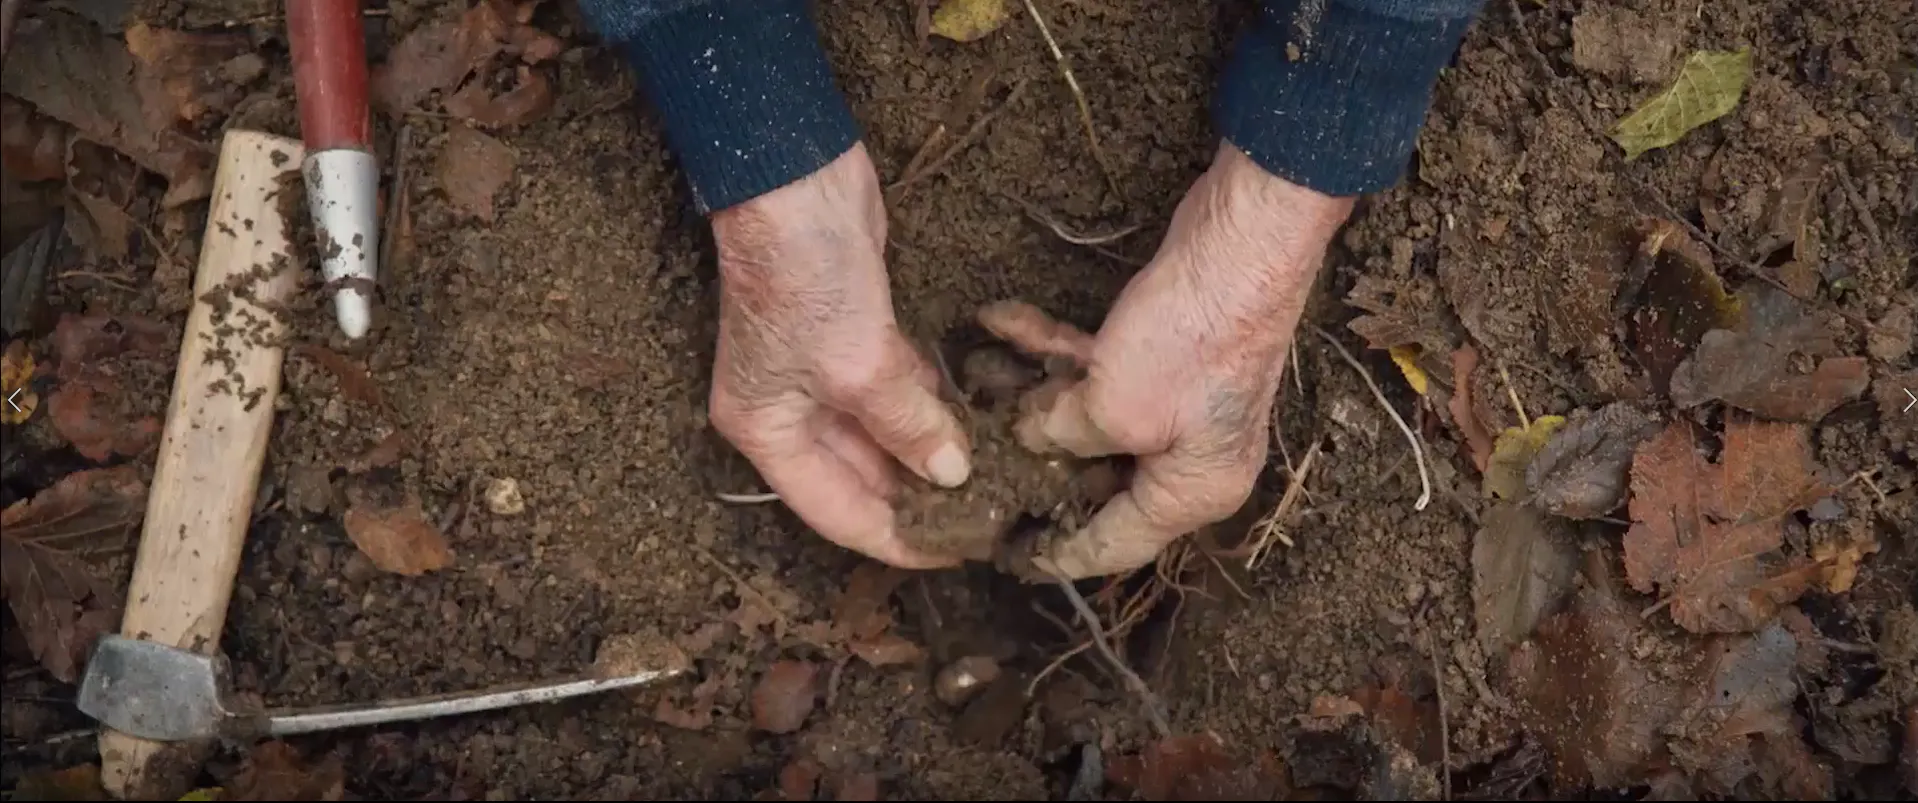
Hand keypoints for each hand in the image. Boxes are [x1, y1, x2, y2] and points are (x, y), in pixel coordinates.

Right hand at [708, 144, 970, 568]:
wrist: (796, 176)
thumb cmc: (804, 275)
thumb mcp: (859, 364)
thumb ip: (907, 426)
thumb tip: (954, 476)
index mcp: (767, 431)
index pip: (836, 513)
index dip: (896, 541)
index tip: (957, 554)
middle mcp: (790, 411)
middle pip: (862, 479)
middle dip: (921, 499)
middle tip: (991, 517)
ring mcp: (823, 373)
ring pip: (886, 435)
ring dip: (933, 454)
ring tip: (997, 481)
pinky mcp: (859, 336)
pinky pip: (902, 392)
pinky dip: (934, 408)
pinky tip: (980, 425)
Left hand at [998, 143, 1354, 578]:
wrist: (1245, 240)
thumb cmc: (1193, 341)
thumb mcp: (1113, 408)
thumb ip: (1059, 437)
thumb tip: (1026, 437)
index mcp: (1192, 493)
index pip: (1115, 543)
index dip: (1058, 553)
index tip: (1009, 556)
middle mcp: (1189, 456)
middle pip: (1096, 478)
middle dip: (1033, 462)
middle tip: (973, 465)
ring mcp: (1177, 402)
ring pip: (1088, 413)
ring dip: (1030, 392)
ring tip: (972, 379)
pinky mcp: (1162, 352)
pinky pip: (1095, 366)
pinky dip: (1052, 349)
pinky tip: (998, 320)